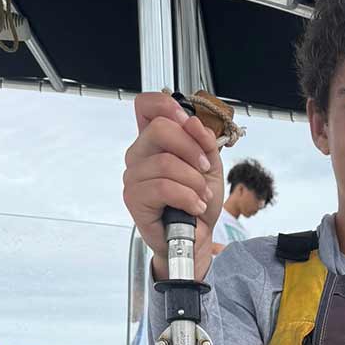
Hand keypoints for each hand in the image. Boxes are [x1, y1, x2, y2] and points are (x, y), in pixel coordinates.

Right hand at [122, 91, 224, 280]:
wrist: (196, 238)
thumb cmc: (197, 203)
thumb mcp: (210, 168)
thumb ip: (206, 143)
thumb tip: (195, 123)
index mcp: (155, 141)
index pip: (148, 106)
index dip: (168, 107)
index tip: (189, 125)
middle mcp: (140, 154)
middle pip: (160, 128)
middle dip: (192, 149)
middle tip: (205, 169)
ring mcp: (134, 176)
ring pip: (166, 162)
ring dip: (194, 181)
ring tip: (201, 196)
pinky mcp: (134, 198)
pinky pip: (163, 187)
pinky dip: (187, 197)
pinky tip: (193, 206)